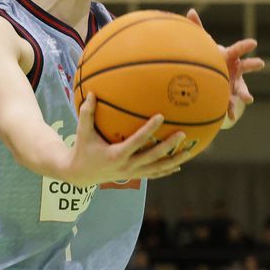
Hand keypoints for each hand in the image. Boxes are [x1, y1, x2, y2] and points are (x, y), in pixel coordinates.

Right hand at [64, 95, 192, 186]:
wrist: (80, 175)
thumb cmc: (82, 149)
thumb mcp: (82, 132)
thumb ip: (87, 113)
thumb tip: (91, 93)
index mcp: (116, 154)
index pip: (137, 141)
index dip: (149, 129)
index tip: (161, 116)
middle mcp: (126, 166)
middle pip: (152, 156)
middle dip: (168, 146)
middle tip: (183, 134)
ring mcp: (131, 173)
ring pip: (157, 168)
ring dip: (174, 160)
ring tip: (189, 151)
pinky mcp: (133, 176)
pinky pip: (153, 174)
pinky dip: (166, 170)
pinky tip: (179, 165)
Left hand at [185, 9, 264, 125]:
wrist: (215, 76)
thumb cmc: (212, 58)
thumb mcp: (204, 45)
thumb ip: (198, 28)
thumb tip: (190, 11)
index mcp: (230, 57)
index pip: (237, 49)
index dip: (245, 46)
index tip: (254, 42)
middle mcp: (236, 70)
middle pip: (247, 67)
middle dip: (253, 65)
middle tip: (261, 63)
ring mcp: (235, 84)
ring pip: (242, 88)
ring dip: (245, 93)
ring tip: (248, 99)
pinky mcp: (229, 97)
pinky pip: (230, 104)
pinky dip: (229, 110)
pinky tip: (227, 117)